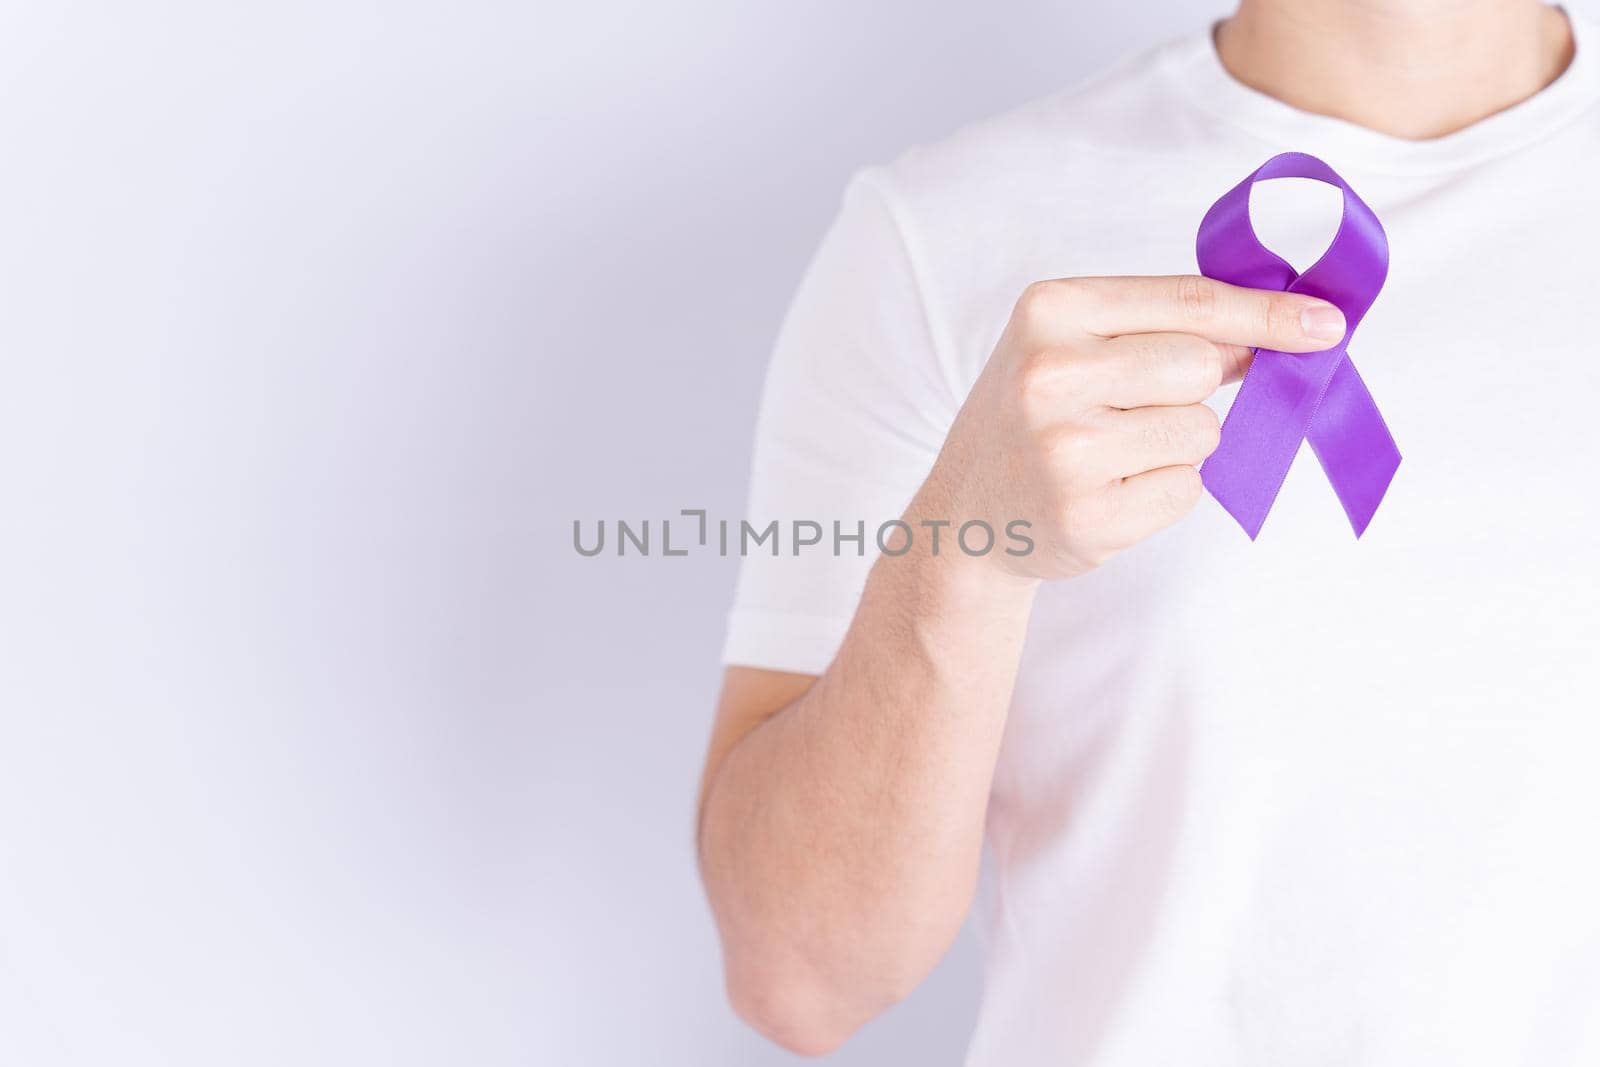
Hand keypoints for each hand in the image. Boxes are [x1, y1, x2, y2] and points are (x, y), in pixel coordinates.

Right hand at [918, 275, 1346, 581]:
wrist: (966, 512)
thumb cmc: (1036, 415)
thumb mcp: (1075, 344)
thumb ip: (1167, 328)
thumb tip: (1288, 331)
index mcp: (1049, 311)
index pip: (1190, 303)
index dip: (1268, 315)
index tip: (1327, 324)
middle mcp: (1050, 375)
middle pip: (1201, 367)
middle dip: (1192, 389)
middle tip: (1135, 407)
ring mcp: (1065, 450)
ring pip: (1202, 432)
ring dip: (1177, 445)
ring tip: (1111, 453)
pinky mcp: (1087, 516)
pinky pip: (1187, 490)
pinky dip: (1164, 492)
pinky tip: (1108, 491)